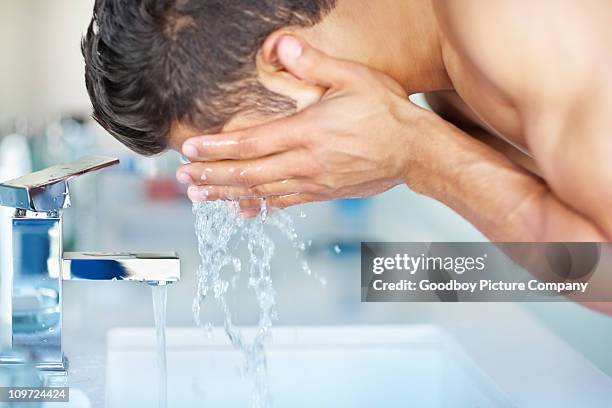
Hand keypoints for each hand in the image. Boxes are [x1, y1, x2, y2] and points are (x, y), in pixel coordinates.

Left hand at [177, 35, 424, 212]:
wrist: (414, 152)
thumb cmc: (386, 113)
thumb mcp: (353, 78)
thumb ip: (314, 64)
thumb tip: (280, 47)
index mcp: (307, 133)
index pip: (250, 143)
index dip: (216, 148)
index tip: (190, 149)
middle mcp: (305, 163)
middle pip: (248, 174)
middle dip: (212, 176)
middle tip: (184, 178)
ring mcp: (313, 182)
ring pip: (261, 192)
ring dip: (227, 194)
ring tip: (199, 196)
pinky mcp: (322, 193)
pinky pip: (283, 203)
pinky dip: (258, 207)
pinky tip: (241, 211)